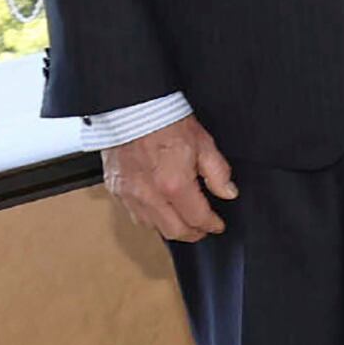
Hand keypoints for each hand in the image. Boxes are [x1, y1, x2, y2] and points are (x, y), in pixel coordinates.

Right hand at [104, 115, 234, 245]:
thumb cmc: (166, 122)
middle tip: (203, 228)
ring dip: (170, 227)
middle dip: (192, 233)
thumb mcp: (204, 144)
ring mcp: (128, 194)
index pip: (197, 218)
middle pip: (173, 231)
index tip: (218, 225)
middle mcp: (148, 195)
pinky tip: (160, 211)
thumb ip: (218, 172)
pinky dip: (149, 218)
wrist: (132, 110)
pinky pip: (133, 214)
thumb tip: (228, 192)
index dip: (211, 225)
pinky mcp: (115, 189)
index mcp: (174, 185)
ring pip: (151, 226)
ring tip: (183, 221)